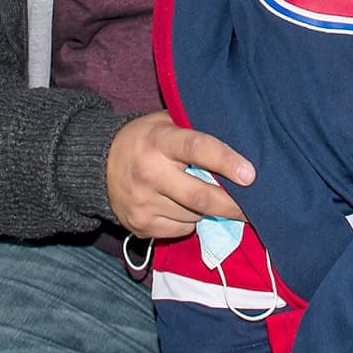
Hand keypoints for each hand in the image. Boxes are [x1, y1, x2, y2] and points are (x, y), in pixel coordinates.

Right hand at [105, 110, 253, 237]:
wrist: (98, 166)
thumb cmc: (145, 139)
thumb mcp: (165, 123)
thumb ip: (195, 131)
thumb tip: (240, 143)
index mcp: (158, 140)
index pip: (197, 148)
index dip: (226, 161)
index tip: (251, 174)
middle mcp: (148, 173)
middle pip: (200, 196)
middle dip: (233, 204)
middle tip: (255, 206)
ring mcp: (142, 203)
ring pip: (194, 216)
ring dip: (209, 210)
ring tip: (208, 197)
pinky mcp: (140, 226)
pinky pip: (181, 229)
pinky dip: (191, 220)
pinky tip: (181, 206)